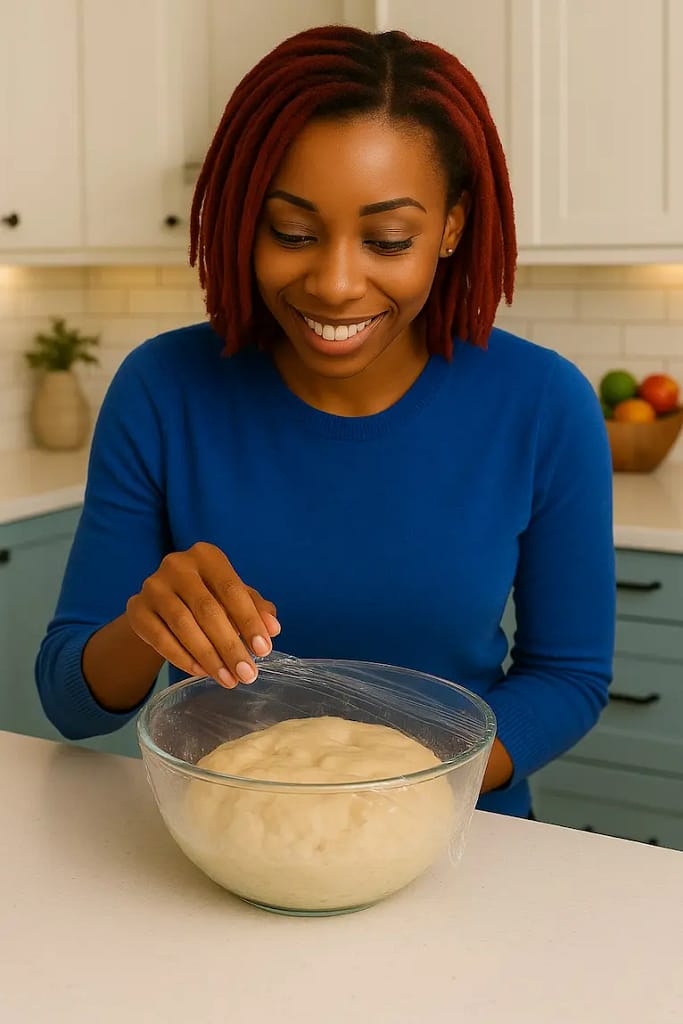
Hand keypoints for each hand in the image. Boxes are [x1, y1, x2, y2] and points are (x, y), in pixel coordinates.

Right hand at [126, 542, 279, 687]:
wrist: (162, 603)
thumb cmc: (209, 597)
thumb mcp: (234, 598)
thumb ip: (256, 608)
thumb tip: (273, 628)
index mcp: (206, 555)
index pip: (232, 589)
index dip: (250, 621)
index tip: (265, 650)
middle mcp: (177, 565)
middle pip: (208, 610)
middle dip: (230, 646)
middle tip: (247, 674)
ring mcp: (153, 586)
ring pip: (184, 626)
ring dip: (209, 657)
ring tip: (228, 679)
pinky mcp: (136, 609)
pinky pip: (160, 638)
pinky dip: (183, 658)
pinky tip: (202, 671)